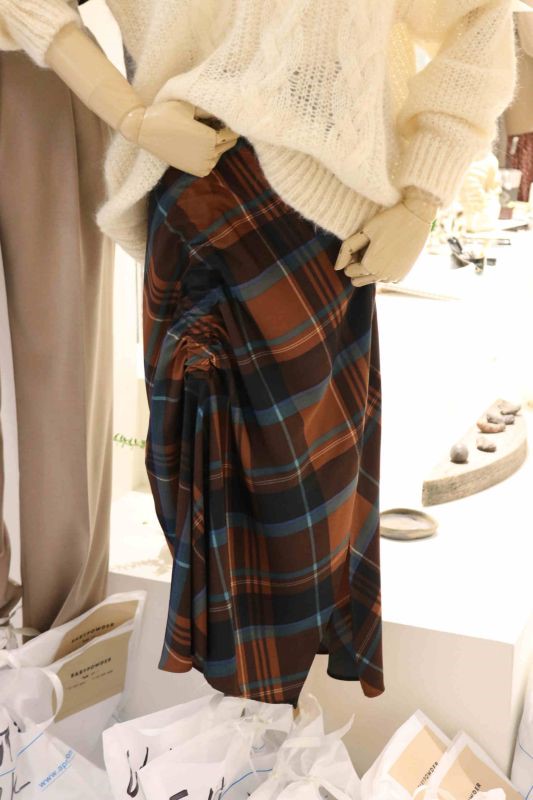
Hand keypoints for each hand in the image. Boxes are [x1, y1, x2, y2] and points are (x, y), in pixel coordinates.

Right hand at [120, 100, 238, 175]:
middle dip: (224, 134)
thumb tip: (226, 108)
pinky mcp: (196, 171)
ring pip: (219, 154)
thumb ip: (210, 109)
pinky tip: (198, 145)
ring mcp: (202, 165)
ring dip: (217, 145)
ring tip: (204, 132)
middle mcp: (209, 154)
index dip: (229, 124)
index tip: (225, 117)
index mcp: (211, 138)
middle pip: (227, 144)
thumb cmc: (167, 114)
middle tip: (214, 123)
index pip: (231, 132)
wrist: (145, 131)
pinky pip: (210, 163)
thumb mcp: (190, 106)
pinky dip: (209, 156)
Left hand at [334, 188, 438, 286]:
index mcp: (369, 266)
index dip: (352, 257)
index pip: (348, 271)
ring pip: (371, 279)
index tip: (362, 243)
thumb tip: (337, 268)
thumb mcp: (364, 231)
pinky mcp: (402, 276)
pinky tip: (391, 252)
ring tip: (381, 247)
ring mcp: (393, 278)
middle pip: (358, 280)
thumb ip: (347, 249)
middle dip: (359, 266)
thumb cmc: (388, 220)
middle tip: (369, 247)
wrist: (417, 216)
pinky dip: (384, 269)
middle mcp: (381, 276)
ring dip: (372, 267)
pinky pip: (385, 278)